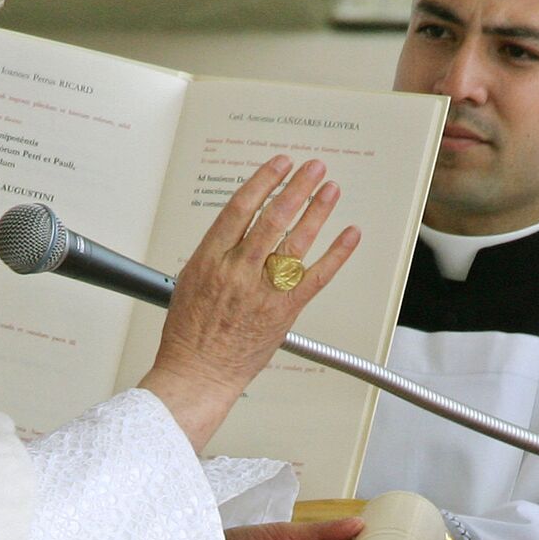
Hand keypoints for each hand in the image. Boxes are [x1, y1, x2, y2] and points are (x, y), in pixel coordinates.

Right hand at [139, 156, 359, 447]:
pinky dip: (336, 254)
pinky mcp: (284, 312)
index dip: (263, 181)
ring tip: (330, 190)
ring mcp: (263, 292)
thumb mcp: (189, 282)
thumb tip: (236, 231)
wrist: (198, 374)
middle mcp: (239, 272)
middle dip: (296, 187)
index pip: (240, 208)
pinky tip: (349, 236)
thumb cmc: (189, 335)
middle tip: (312, 169)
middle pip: (272, 218)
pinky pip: (317, 277)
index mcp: (211, 260)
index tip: (279, 165)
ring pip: (296, 242)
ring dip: (317, 211)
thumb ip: (215, 255)